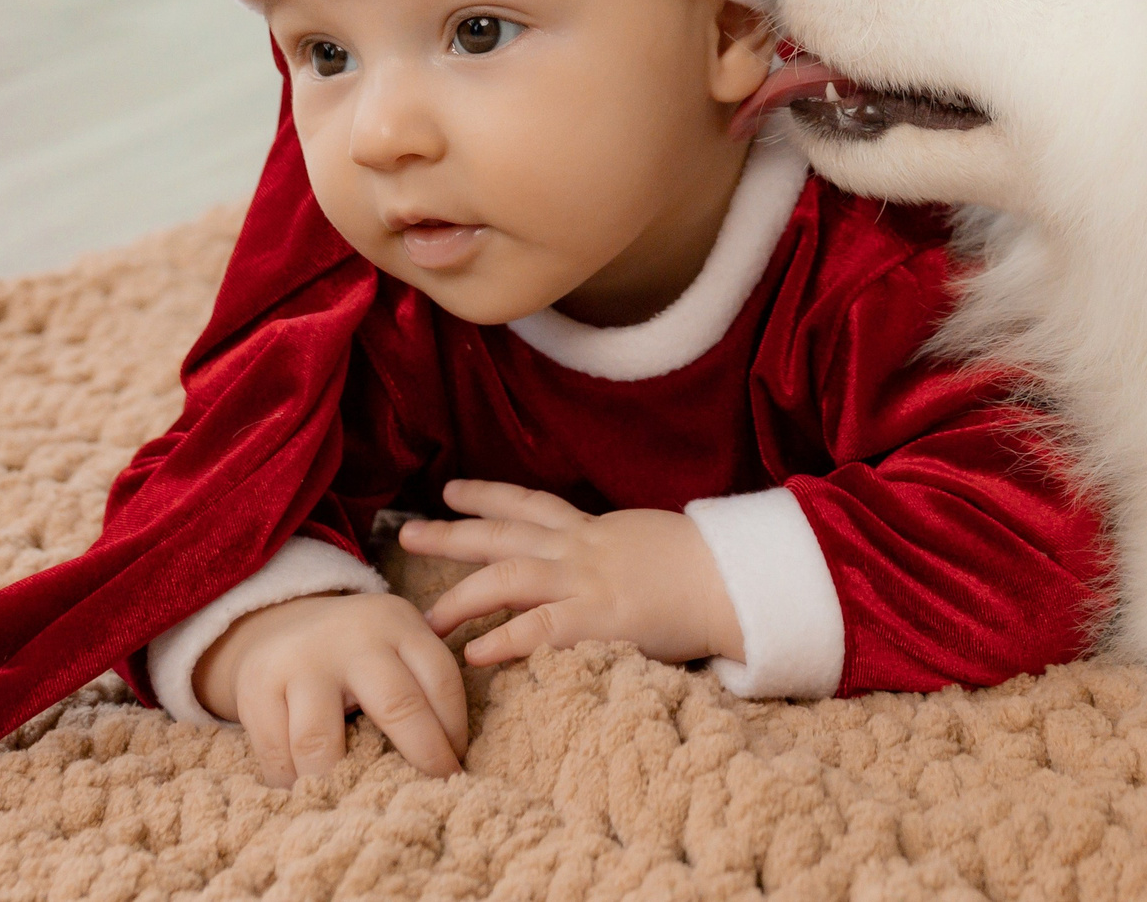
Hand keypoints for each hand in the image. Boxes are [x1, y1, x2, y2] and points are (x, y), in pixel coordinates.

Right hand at [192, 591, 468, 787]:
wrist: (276, 624)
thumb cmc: (355, 649)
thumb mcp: (394, 642)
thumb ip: (421, 680)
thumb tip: (454, 755)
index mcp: (396, 623)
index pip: (440, 679)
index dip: (453, 731)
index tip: (456, 767)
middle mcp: (351, 638)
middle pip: (397, 706)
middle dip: (422, 757)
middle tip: (430, 794)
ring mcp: (300, 662)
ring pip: (321, 743)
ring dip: (345, 783)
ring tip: (362, 805)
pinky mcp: (256, 689)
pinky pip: (277, 756)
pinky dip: (295, 786)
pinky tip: (313, 797)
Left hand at [400, 481, 745, 670]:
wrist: (738, 579)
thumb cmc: (704, 567)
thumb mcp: (648, 544)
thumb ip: (615, 551)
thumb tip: (599, 564)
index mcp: (594, 530)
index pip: (530, 504)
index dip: (488, 495)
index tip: (452, 491)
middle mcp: (581, 548)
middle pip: (503, 533)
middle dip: (452, 534)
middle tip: (408, 534)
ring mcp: (587, 581)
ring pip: (509, 577)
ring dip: (462, 597)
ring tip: (427, 619)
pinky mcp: (600, 619)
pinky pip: (540, 629)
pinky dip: (504, 640)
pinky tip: (474, 654)